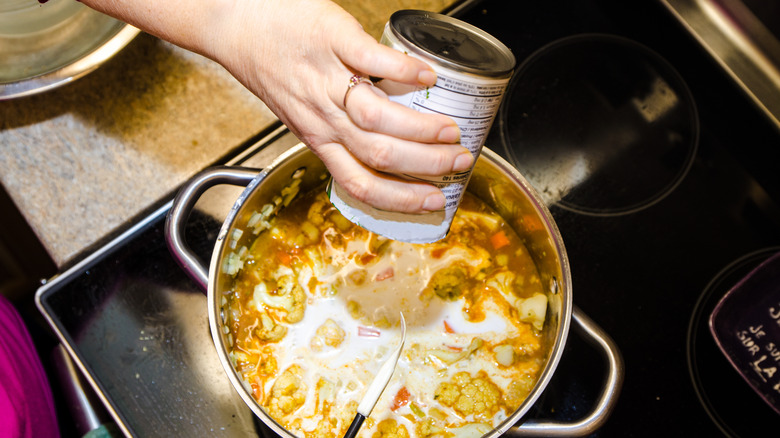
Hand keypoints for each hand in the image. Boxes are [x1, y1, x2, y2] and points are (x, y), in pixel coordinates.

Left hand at [214, 0, 472, 212]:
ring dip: (421, 129)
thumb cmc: (269, 64)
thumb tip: (383, 144)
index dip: (401, 199)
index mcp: (318, 138)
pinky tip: (428, 76)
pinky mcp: (332, 38)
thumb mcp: (301, 111)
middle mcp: (322, 117)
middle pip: (378, 155)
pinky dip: (405, 70)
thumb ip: (336, 129)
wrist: (236, 22)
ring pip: (378, 117)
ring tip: (451, 129)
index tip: (433, 201)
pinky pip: (372, 59)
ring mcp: (327, 79)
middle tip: (459, 162)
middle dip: (426, 165)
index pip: (360, 183)